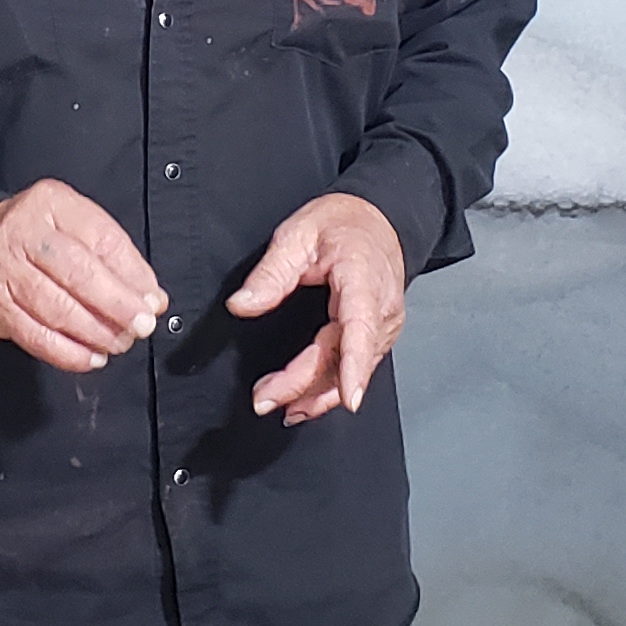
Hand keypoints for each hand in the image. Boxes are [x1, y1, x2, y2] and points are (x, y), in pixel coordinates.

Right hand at [0, 179, 168, 373]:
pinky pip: (35, 335)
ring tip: (119, 342)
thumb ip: (116, 259)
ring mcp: (4, 268)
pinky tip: (90, 357)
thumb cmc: (39, 239)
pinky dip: (67, 353)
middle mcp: (22, 231)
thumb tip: (151, 297)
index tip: (151, 299)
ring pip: (57, 308)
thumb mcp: (77, 229)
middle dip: (116, 305)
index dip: (132, 274)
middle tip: (140, 325)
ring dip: (95, 333)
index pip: (100, 238)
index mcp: (51, 203)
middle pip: (78, 273)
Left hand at [229, 192, 406, 425]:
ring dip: (317, 394)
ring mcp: (383, 325)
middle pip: (344, 357)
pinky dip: (332, 386)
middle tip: (264, 399)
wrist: (379, 218)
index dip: (354, 366)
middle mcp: (380, 308)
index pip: (360, 328)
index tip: (349, 397)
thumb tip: (242, 305)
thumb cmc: (344, 224)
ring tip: (280, 406)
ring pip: (351, 370)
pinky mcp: (378, 335)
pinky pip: (356, 367)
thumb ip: (270, 273)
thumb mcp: (298, 235)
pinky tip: (308, 401)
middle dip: (305, 385)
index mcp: (362, 279)